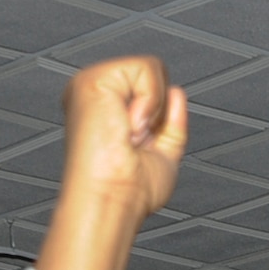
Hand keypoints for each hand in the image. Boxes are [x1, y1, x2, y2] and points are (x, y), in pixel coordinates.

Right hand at [36, 58, 187, 269]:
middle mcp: (96, 97)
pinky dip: (149, 101)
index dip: (159, 119)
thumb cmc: (131, 194)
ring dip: (153, 109)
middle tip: (134, 143)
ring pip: (152, 68)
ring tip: (129, 136)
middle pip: (153, 75)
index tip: (140, 149)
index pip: (149, 91)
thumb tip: (176, 91)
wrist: (113, 202)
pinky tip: (128, 126)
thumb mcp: (164, 156)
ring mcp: (91, 85)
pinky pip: (146, 67)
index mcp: (106, 113)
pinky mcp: (93, 79)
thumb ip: (173, 124)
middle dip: (158, 112)